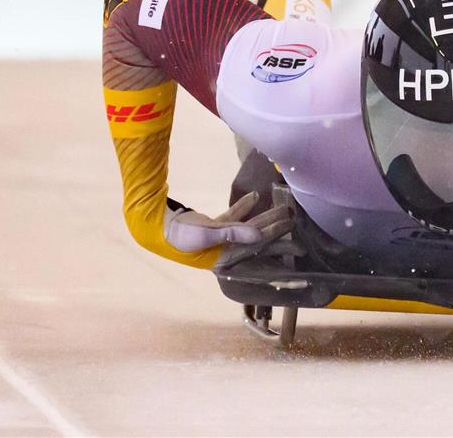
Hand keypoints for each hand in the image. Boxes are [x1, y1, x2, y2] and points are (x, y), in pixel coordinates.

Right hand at [164, 191, 291, 252]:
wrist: (156, 228)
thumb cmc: (180, 236)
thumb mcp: (207, 234)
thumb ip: (234, 232)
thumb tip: (260, 235)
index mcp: (228, 257)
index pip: (259, 246)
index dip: (277, 239)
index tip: (295, 233)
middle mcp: (227, 250)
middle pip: (258, 238)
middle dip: (277, 230)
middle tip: (296, 220)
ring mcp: (220, 239)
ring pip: (249, 227)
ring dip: (265, 217)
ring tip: (283, 207)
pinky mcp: (213, 227)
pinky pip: (233, 218)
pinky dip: (243, 208)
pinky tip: (256, 196)